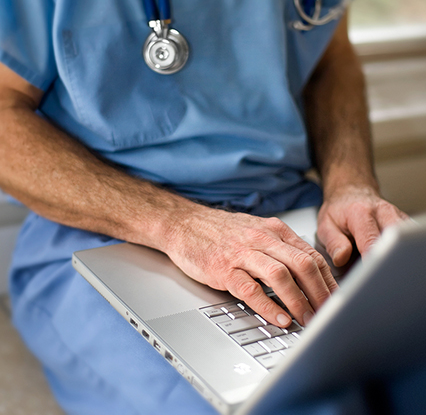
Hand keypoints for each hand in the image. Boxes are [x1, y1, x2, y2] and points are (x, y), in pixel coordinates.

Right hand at [166, 204, 337, 327]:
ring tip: (307, 320)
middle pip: (302, 264)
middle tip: (328, 313)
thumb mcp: (256, 231)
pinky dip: (269, 306)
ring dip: (299, 301)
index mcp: (274, 230)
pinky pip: (250, 289)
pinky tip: (279, 318)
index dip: (327, 280)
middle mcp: (261, 239)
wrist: (183, 224)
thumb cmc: (220, 231)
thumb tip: (309, 269)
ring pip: (280, 276)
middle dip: (319, 292)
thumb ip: (281, 247)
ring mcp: (242, 253)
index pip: (311, 255)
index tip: (336, 299)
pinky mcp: (223, 269)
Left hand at [317, 186, 408, 266]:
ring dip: (396, 253)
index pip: (371, 242)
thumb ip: (333, 242)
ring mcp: (396, 215)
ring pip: (404, 237)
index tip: (369, 276)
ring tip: (385, 266)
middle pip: (393, 239)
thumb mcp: (326, 224)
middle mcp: (382, 211)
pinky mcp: (403, 221)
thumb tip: (341, 258)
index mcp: (360, 212)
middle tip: (379, 274)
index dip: (371, 261)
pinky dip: (402, 249)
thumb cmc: (338, 209)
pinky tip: (392, 257)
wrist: (351, 191)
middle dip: (388, 259)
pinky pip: (407, 236)